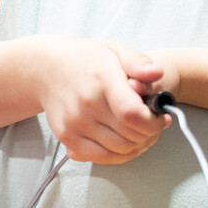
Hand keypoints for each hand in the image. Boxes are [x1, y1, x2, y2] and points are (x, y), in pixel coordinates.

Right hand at [40, 39, 171, 163]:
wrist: (46, 70)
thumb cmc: (85, 60)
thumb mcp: (114, 50)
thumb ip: (138, 62)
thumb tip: (157, 72)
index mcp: (102, 80)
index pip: (132, 113)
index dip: (153, 122)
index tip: (162, 117)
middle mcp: (86, 105)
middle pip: (128, 135)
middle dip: (150, 134)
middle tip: (156, 125)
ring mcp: (74, 124)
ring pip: (118, 150)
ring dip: (138, 146)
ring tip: (143, 133)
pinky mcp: (67, 137)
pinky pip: (100, 157)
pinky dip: (119, 155)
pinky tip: (126, 143)